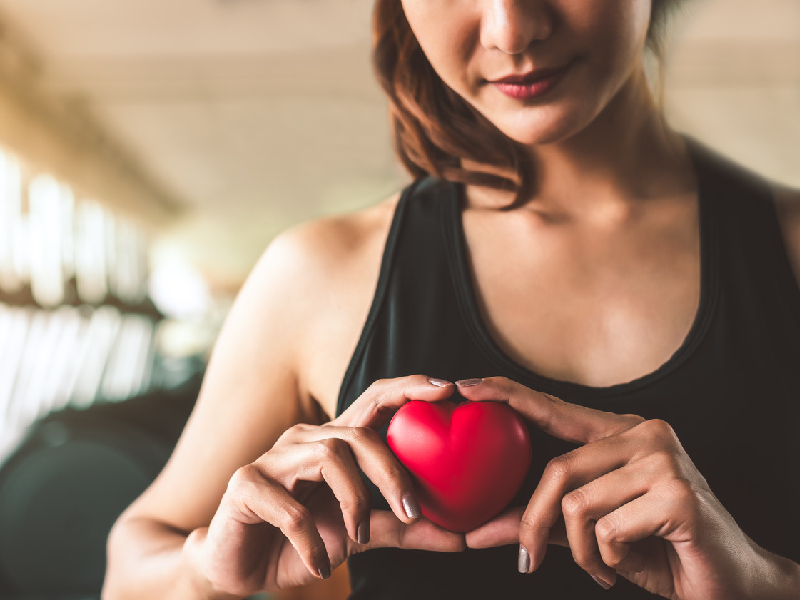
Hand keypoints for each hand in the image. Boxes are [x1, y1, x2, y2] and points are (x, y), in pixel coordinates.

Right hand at [183, 375, 464, 596]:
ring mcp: (274, 458)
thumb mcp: (358, 536)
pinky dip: (312, 541)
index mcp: (333, 443)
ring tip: (357, 539)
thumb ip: (401, 529)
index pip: (374, 403)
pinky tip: (319, 566)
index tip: (449, 390)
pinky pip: (290, 508)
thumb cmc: (300, 542)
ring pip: (329, 456)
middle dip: (391, 472)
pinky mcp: (246, 485)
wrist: (237, 568)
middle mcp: (305, 440)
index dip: (409, 388)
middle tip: (413, 512)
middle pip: (357, 433)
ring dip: (352, 503)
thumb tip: (461, 538)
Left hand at [459, 377, 798, 599]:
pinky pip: (607, 528)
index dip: (508, 394)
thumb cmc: (657, 550)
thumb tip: (476, 530)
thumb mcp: (591, 532)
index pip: (556, 409)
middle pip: (558, 469)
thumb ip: (540, 522)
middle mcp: (644, 434)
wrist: (726, 585)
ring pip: (577, 503)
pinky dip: (606, 558)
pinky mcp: (677, 492)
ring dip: (581, 550)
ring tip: (603, 564)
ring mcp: (664, 459)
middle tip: (526, 559)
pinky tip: (630, 563)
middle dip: (532, 523)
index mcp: (622, 433)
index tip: (465, 386)